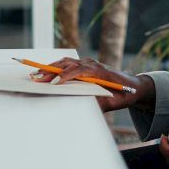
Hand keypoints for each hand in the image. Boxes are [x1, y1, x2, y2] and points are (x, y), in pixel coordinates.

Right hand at [31, 56, 150, 111]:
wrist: (134, 85)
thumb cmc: (124, 94)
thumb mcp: (113, 102)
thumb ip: (100, 104)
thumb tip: (85, 106)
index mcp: (98, 71)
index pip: (78, 70)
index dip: (65, 76)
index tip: (54, 83)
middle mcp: (91, 63)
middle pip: (67, 64)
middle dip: (50, 70)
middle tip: (35, 77)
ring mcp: (87, 63)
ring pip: (65, 62)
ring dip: (50, 68)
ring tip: (35, 75)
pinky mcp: (85, 65)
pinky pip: (68, 64)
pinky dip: (55, 68)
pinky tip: (45, 74)